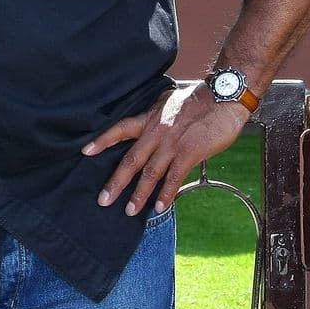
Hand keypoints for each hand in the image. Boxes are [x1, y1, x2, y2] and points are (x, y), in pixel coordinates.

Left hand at [83, 82, 248, 217]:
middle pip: (131, 160)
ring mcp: (172, 143)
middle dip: (115, 182)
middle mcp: (156, 132)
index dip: (102, 141)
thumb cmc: (199, 98)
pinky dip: (165, 194)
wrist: (223, 97)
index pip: (120, 129)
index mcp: (150, 118)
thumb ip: (157, 116)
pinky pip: (173, 178)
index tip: (86, 152)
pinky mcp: (189, 152)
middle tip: (103, 200)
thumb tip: (149, 124)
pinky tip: (159, 207)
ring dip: (138, 194)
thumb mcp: (169, 101)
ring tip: (130, 211)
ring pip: (150, 173)